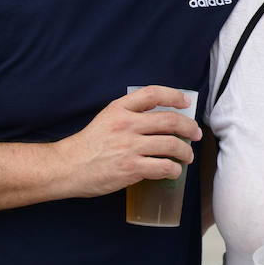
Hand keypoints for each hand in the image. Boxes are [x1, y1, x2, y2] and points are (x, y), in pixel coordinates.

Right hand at [54, 86, 200, 197]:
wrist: (68, 167)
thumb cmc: (89, 145)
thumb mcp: (107, 119)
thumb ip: (129, 115)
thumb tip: (160, 119)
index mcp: (120, 109)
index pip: (153, 93)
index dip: (174, 95)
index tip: (186, 102)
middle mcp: (127, 124)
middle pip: (170, 120)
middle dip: (190, 128)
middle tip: (196, 134)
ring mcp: (130, 146)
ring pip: (172, 144)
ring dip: (186, 152)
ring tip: (187, 156)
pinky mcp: (131, 168)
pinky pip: (163, 167)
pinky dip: (174, 169)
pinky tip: (173, 171)